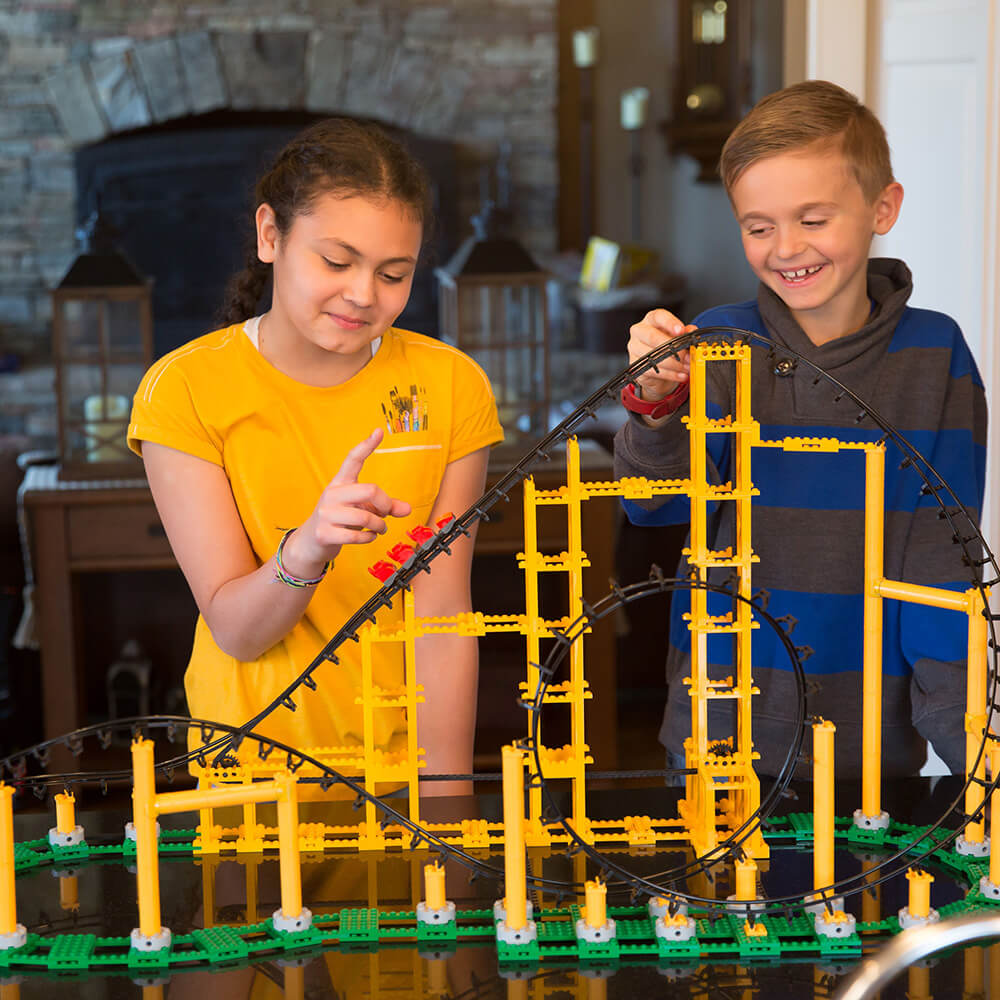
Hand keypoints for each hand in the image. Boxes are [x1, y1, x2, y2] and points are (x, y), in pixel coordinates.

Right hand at [281, 428, 411, 576]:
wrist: (311, 543)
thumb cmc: (340, 521)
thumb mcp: (361, 509)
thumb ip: (384, 507)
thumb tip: (407, 509)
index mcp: (340, 483)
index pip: (353, 459)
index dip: (367, 446)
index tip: (379, 431)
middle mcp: (332, 494)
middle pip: (370, 490)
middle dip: (385, 504)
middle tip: (385, 513)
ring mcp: (326, 514)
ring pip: (366, 517)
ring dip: (379, 526)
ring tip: (379, 528)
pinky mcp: (325, 533)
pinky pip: (357, 536)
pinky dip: (369, 538)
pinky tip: (368, 537)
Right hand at [628, 309, 697, 400]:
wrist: (658, 366)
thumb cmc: (667, 346)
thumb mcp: (678, 336)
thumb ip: (687, 332)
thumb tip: (692, 332)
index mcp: (651, 319)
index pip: (658, 316)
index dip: (670, 323)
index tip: (681, 331)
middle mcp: (640, 331)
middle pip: (652, 336)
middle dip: (673, 348)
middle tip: (688, 356)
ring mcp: (635, 348)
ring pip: (653, 356)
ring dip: (674, 364)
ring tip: (687, 368)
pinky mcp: (636, 365)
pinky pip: (653, 370)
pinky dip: (670, 374)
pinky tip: (681, 375)